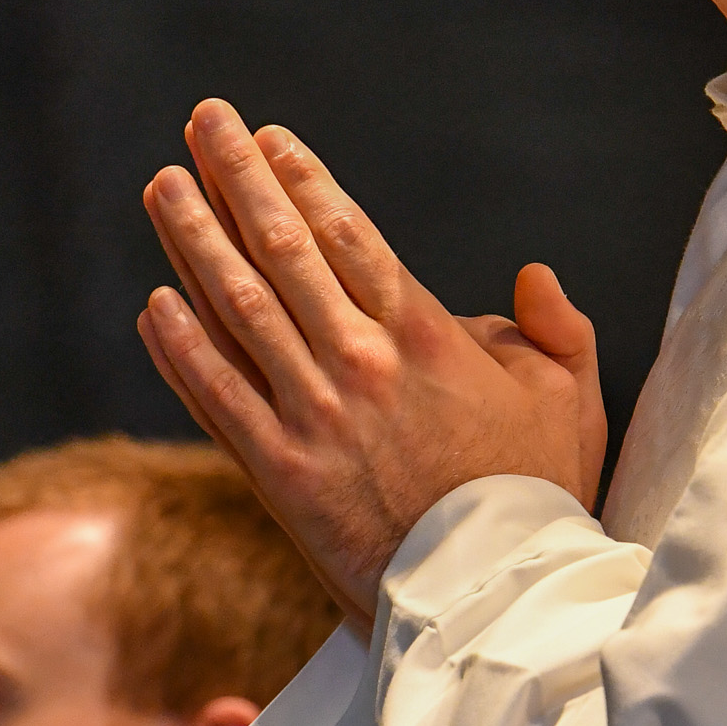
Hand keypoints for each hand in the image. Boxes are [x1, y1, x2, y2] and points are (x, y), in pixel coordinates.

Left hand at [140, 101, 606, 615]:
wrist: (492, 603)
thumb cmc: (538, 500)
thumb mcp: (573, 403)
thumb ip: (559, 331)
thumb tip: (531, 275)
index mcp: (426, 338)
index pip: (348, 236)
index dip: (301, 179)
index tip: (268, 139)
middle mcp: (360, 365)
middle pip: (282, 251)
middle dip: (236, 179)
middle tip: (202, 122)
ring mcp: (313, 419)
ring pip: (237, 310)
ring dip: (192, 241)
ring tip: (162, 187)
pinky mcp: (280, 476)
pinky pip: (215, 398)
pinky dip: (179, 349)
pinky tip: (152, 304)